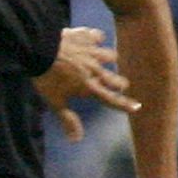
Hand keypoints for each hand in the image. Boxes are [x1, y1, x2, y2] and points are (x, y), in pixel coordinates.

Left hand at [34, 26, 138, 141]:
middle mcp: (96, 70)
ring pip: (111, 56)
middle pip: (117, 78)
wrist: (39, 49)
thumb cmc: (46, 78)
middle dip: (119, 83)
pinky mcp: (86, 37)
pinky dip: (95, 39)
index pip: (111, 99)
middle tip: (118, 85)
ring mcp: (93, 52)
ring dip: (108, 60)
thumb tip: (76, 140)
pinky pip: (98, 37)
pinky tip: (91, 41)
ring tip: (102, 62)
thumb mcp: (55, 102)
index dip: (124, 104)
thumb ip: (68, 119)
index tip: (137, 107)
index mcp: (89, 87)